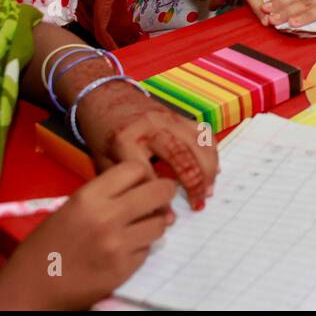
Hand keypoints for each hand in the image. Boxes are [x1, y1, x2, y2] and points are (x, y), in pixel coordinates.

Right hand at [0, 161, 177, 309]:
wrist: (30, 289)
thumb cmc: (45, 245)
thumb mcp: (71, 208)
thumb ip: (105, 195)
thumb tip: (143, 187)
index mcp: (89, 197)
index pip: (136, 168)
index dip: (143, 173)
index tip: (143, 181)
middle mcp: (108, 217)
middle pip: (159, 192)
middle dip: (163, 194)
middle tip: (159, 199)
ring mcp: (119, 245)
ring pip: (160, 223)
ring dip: (154, 223)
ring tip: (139, 227)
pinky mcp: (125, 269)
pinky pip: (148, 250)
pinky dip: (141, 248)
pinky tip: (125, 250)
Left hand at [75, 81, 218, 209]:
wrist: (104, 97)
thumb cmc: (102, 133)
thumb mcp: (101, 160)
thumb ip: (123, 183)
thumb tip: (148, 213)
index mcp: (125, 139)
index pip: (147, 173)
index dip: (160, 198)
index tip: (170, 218)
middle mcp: (149, 126)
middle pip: (179, 154)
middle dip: (194, 181)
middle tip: (199, 203)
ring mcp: (167, 117)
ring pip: (197, 143)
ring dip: (207, 168)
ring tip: (208, 190)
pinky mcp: (179, 115)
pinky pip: (202, 132)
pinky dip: (211, 151)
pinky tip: (213, 169)